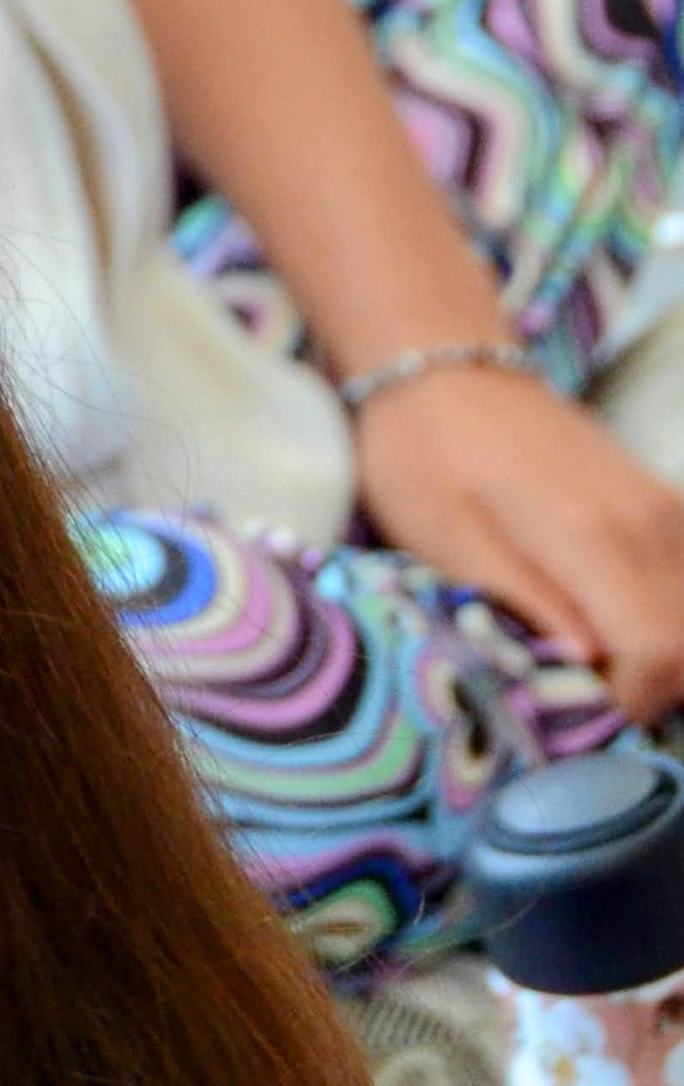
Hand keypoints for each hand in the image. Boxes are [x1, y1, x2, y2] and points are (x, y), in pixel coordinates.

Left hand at [353, 363, 683, 721]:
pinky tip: (605, 626)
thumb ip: (521, 609)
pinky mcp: (663, 504)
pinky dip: (662, 619)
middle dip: (642, 692)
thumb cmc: (425, 458)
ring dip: (654, 659)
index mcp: (593, 538)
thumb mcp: (446, 544)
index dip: (622, 705)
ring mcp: (664, 510)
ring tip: (583, 666)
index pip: (657, 656)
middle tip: (570, 698)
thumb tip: (586, 670)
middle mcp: (650, 524)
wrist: (444, 370)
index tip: (568, 716)